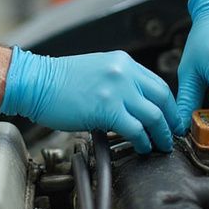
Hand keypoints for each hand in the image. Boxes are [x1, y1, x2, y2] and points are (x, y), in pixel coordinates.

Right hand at [0, 47, 178, 153]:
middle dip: (170, 120)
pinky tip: (141, 147)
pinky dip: (142, 141)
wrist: (36, 82)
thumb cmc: (60, 81)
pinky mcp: (107, 108)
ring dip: (160, 134)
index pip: (157, 83)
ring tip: (160, 145)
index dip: (168, 105)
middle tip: (172, 135)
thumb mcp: (98, 71)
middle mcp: (123, 72)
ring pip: (153, 115)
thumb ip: (120, 83)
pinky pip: (135, 129)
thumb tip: (135, 105)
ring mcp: (116, 90)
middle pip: (162, 98)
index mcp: (122, 62)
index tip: (170, 118)